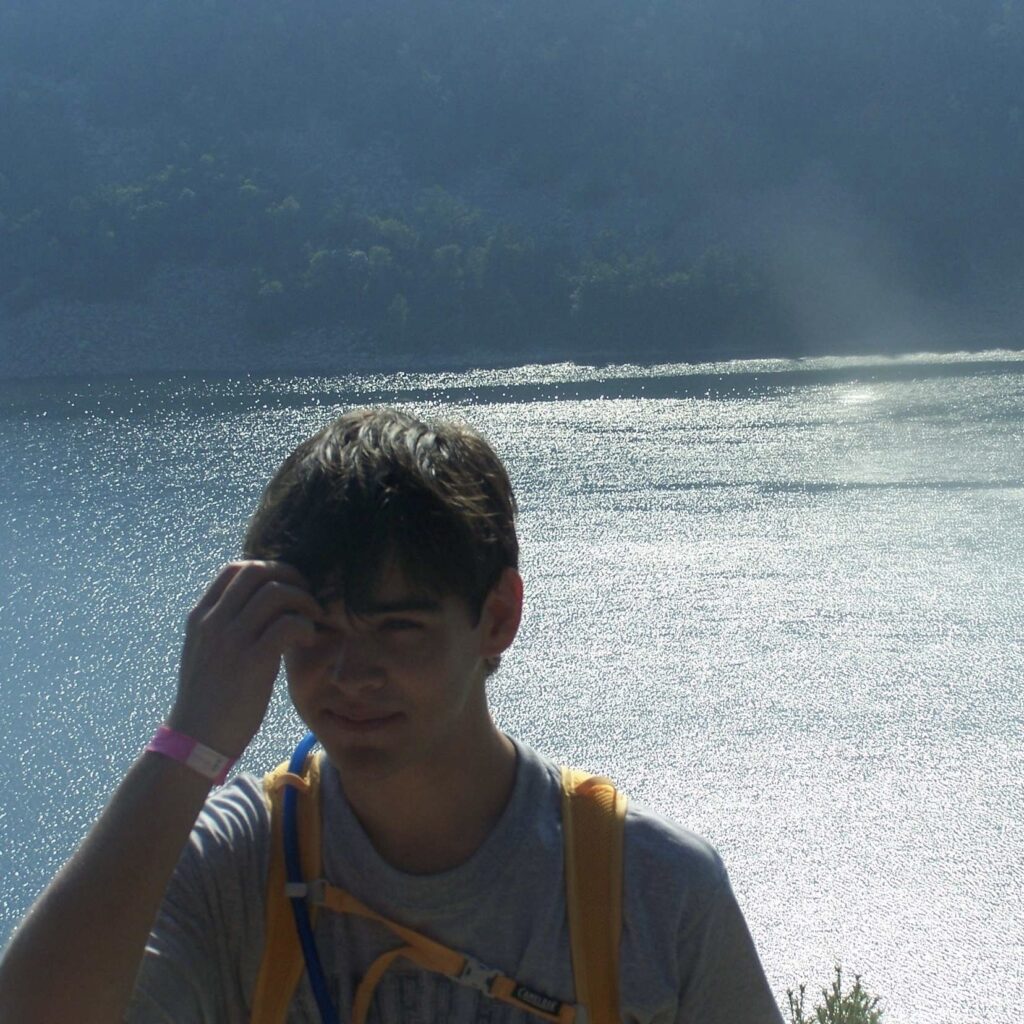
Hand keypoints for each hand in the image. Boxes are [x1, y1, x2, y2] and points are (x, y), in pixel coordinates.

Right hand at [168, 561, 323, 757]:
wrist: (194, 741)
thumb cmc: (208, 699)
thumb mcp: (207, 652)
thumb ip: (227, 626)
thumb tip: (264, 607)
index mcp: (201, 616)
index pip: (236, 569)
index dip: (269, 569)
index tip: (287, 587)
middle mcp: (213, 622)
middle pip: (258, 571)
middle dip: (290, 577)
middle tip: (307, 598)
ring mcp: (230, 641)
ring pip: (276, 593)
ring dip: (303, 601)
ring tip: (312, 621)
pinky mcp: (252, 663)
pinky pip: (288, 625)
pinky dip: (306, 627)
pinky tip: (308, 642)